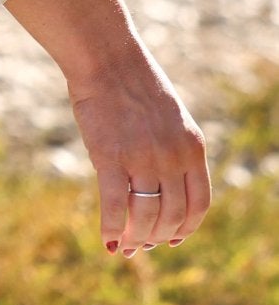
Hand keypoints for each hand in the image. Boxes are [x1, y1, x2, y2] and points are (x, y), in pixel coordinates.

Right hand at [68, 49, 210, 255]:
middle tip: (141, 246)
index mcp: (193, 147)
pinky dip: (112, 228)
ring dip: (135, 239)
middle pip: (171, 216)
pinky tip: (107, 239)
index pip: (199, 205)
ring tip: (124, 247)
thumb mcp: (169, 119)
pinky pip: (115, 205)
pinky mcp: (110, 157)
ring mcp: (143, 158)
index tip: (171, 239)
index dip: (185, 229)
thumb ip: (173, 152)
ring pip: (145, 216)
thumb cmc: (133, 86)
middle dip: (157, 238)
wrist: (106, 57)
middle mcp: (173, 157)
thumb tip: (162, 189)